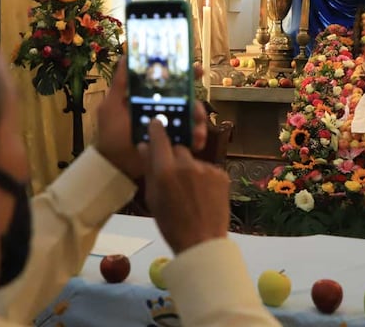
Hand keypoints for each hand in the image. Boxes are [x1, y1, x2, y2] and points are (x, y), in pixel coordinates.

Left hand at [95, 58, 207, 179]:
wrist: (113, 163)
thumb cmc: (110, 132)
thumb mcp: (111, 105)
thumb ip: (119, 83)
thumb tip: (124, 56)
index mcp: (151, 98)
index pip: (170, 83)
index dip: (184, 74)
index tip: (196, 69)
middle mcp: (163, 110)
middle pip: (187, 101)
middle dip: (197, 102)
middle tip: (198, 107)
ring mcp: (170, 127)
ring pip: (191, 119)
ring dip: (198, 121)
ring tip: (197, 129)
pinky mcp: (174, 143)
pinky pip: (190, 139)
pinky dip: (196, 139)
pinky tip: (196, 141)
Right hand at [139, 119, 229, 253]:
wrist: (202, 242)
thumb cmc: (171, 224)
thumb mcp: (153, 198)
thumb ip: (149, 169)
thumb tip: (143, 146)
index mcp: (165, 171)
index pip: (159, 137)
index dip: (157, 129)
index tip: (156, 122)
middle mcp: (186, 165)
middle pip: (178, 149)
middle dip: (174, 157)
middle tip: (173, 176)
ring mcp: (206, 169)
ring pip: (193, 161)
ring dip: (190, 169)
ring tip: (190, 192)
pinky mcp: (222, 175)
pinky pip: (208, 170)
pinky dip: (204, 178)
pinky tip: (203, 195)